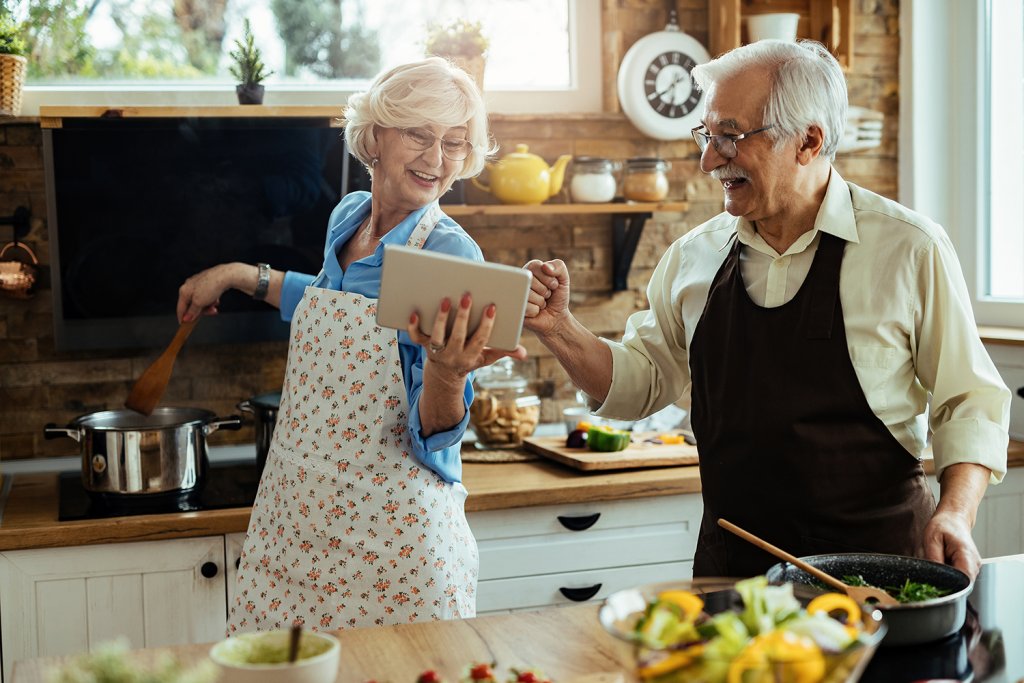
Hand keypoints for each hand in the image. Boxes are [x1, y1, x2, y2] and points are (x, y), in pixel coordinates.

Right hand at [177, 263, 237, 322]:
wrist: (226, 275)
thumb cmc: (211, 287)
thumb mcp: (200, 303)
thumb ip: (192, 312)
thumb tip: (186, 318)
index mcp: (184, 290)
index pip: (180, 308)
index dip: (182, 317)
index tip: (184, 325)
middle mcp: (189, 285)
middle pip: (192, 304)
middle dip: (202, 310)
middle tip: (211, 312)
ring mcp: (198, 283)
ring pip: (200, 300)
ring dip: (208, 306)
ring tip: (215, 305)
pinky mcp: (206, 282)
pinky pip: (206, 295)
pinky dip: (211, 300)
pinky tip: (216, 299)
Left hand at [406, 293, 526, 379]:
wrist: (445, 375)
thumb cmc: (469, 358)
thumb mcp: (487, 358)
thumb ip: (504, 352)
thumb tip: (524, 353)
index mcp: (471, 355)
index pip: (480, 340)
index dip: (487, 324)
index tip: (492, 306)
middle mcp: (453, 354)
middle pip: (457, 336)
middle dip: (463, 316)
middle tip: (467, 296)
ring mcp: (437, 351)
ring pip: (437, 336)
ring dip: (440, 318)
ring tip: (445, 299)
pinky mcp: (423, 346)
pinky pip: (416, 338)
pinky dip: (413, 326)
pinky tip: (414, 312)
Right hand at [522, 259, 570, 336]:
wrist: (556, 318)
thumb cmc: (557, 297)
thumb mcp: (563, 279)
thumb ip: (558, 266)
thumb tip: (545, 266)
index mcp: (529, 270)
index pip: (534, 266)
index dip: (547, 278)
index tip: (553, 285)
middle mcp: (519, 281)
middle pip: (531, 281)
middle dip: (544, 291)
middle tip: (545, 295)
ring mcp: (515, 294)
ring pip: (529, 294)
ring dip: (540, 302)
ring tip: (540, 303)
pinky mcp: (514, 308)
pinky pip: (526, 307)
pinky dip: (535, 311)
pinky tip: (535, 312)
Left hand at [919, 508, 981, 578]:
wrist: (953, 519)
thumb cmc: (943, 526)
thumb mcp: (932, 538)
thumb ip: (933, 558)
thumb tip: (934, 575)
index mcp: (966, 554)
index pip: (964, 579)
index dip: (950, 584)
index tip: (937, 582)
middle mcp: (974, 563)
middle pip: (962, 583)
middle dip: (946, 582)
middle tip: (933, 572)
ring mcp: (974, 566)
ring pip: (960, 581)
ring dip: (948, 577)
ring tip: (938, 563)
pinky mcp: (969, 568)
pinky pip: (959, 577)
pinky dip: (950, 574)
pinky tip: (942, 564)